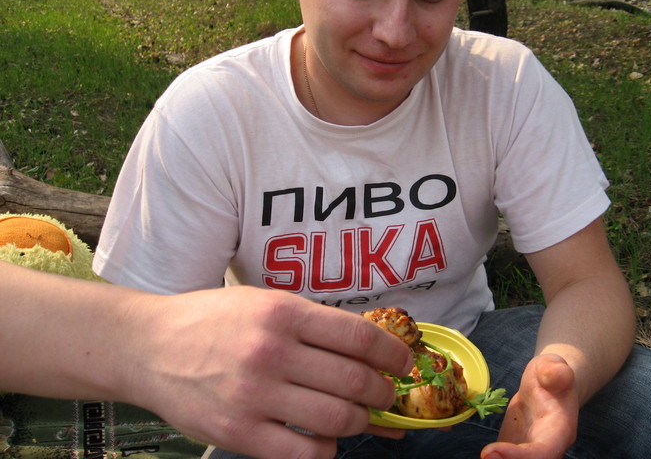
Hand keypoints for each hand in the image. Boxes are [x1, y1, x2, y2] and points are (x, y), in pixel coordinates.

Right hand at [122, 287, 412, 458]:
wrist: (149, 346)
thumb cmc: (215, 321)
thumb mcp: (266, 303)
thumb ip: (316, 326)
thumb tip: (373, 354)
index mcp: (283, 313)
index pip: (360, 338)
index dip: (394, 355)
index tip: (404, 363)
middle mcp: (271, 352)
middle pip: (355, 381)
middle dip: (383, 393)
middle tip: (386, 395)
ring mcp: (253, 395)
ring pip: (337, 419)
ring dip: (362, 422)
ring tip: (360, 416)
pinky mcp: (238, 433)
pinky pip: (304, 453)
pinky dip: (327, 449)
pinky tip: (325, 438)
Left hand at [480, 354, 578, 458]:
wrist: (548, 385)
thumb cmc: (550, 374)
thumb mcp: (552, 365)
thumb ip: (554, 370)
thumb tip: (554, 375)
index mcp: (559, 430)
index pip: (542, 452)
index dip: (519, 456)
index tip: (489, 451)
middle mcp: (546, 447)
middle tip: (482, 455)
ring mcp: (528, 451)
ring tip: (481, 455)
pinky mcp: (513, 450)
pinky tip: (481, 454)